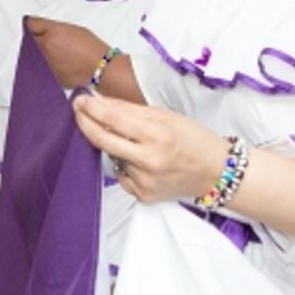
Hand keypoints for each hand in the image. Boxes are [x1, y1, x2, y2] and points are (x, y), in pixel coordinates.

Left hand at [25, 16, 101, 88]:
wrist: (100, 67)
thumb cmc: (91, 48)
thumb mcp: (71, 29)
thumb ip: (51, 28)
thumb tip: (41, 27)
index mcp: (49, 36)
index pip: (31, 26)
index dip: (33, 25)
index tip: (33, 26)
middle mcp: (45, 51)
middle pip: (29, 42)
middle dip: (34, 39)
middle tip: (44, 38)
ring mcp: (46, 65)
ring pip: (33, 56)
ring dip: (38, 53)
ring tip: (55, 52)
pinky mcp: (49, 76)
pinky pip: (42, 68)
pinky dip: (46, 64)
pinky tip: (58, 62)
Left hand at [72, 93, 226, 203]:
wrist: (216, 173)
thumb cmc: (194, 139)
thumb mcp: (165, 116)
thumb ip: (130, 110)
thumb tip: (99, 101)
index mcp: (158, 136)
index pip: (113, 119)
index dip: (92, 108)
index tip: (80, 99)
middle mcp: (149, 161)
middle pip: (102, 140)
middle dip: (85, 122)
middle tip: (78, 110)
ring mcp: (145, 181)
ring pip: (112, 156)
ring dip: (111, 143)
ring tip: (131, 139)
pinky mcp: (143, 195)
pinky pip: (121, 174)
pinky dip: (124, 163)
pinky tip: (140, 159)